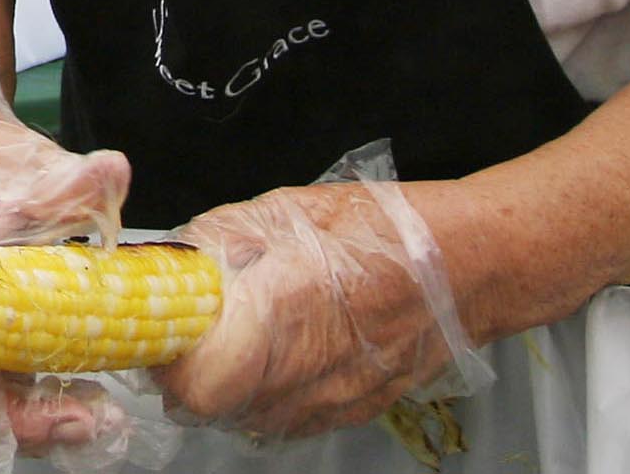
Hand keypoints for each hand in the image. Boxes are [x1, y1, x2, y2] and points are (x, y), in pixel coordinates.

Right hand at [0, 83, 136, 459]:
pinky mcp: (4, 334)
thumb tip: (114, 170)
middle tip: (83, 421)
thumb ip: (74, 177)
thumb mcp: (32, 169)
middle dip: (23, 419)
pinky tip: (94, 401)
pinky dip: (52, 396)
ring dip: (43, 416)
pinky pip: (20, 379)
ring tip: (99, 420)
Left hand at [157, 178, 474, 438]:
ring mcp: (328, 401)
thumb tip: (175, 262)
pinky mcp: (347, 414)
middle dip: (185, 370)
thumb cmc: (384, 231)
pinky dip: (262, 394)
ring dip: (223, 385)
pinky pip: (280, 419)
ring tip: (234, 336)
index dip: (166, 358)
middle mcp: (304, 371)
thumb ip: (219, 240)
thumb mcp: (286, 210)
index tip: (163, 327)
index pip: (197, 379)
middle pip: (208, 406)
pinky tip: (275, 352)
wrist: (466, 267)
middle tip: (189, 330)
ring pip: (241, 417)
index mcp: (283, 309)